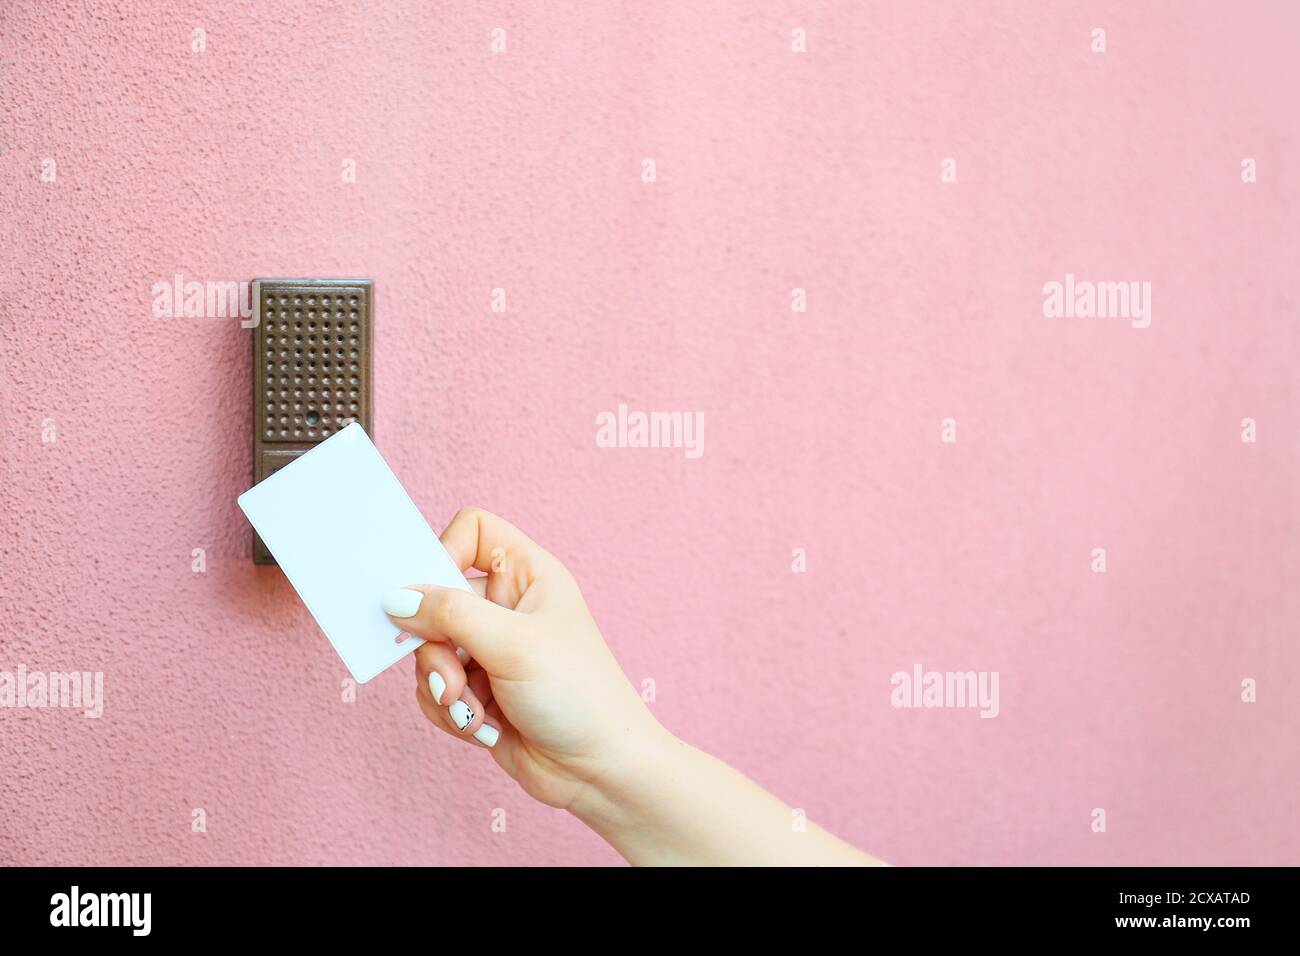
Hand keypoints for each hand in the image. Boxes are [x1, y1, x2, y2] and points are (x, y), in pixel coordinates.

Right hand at [384, 507, 666, 811]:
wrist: (599, 770)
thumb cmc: (578, 695)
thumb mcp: (513, 644)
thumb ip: (450, 615)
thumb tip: (396, 599)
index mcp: (528, 574)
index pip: (472, 530)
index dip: (443, 552)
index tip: (433, 593)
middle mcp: (507, 606)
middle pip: (436, 598)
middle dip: (435, 646)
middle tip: (450, 678)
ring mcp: (491, 648)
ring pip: (428, 649)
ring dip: (442, 687)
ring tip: (474, 713)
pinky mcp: (478, 690)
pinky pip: (434, 688)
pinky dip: (449, 712)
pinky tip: (483, 729)